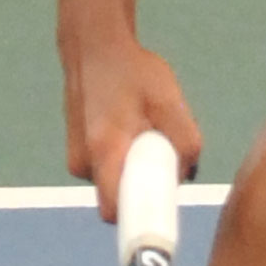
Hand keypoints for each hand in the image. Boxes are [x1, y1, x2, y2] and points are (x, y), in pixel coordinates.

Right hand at [63, 41, 203, 215]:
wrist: (94, 47)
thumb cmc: (133, 71)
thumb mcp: (169, 101)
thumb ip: (184, 141)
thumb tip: (187, 174)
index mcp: (104, 152)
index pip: (117, 211)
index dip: (140, 218)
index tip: (161, 209)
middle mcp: (84, 164)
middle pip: (122, 199)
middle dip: (146, 186)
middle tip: (162, 152)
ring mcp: (78, 160)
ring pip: (117, 183)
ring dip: (137, 169)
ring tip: (146, 129)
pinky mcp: (79, 154)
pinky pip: (110, 170)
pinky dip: (125, 159)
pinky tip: (131, 128)